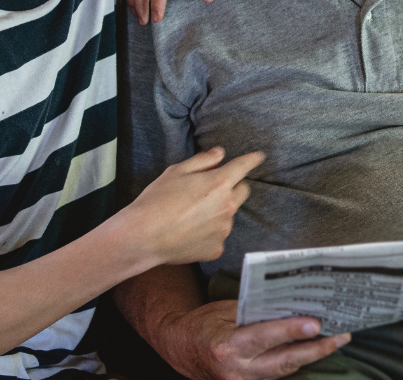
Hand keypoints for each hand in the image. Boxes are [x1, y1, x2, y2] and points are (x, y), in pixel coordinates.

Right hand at [115, 148, 264, 269]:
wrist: (143, 237)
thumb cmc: (156, 200)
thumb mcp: (176, 172)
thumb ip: (202, 160)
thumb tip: (220, 154)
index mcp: (219, 183)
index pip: (243, 167)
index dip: (252, 160)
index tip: (259, 157)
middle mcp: (227, 206)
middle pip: (243, 191)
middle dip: (233, 187)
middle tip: (211, 190)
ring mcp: (223, 229)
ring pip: (229, 215)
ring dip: (219, 211)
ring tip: (192, 215)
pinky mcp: (216, 248)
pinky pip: (218, 235)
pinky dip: (209, 232)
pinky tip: (189, 232)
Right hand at [160, 300, 350, 379]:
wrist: (180, 348)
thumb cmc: (204, 323)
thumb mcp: (226, 311)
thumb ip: (256, 312)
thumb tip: (291, 306)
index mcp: (228, 346)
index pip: (265, 337)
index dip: (291, 330)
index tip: (315, 324)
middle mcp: (237, 370)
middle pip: (284, 362)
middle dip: (316, 350)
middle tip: (342, 336)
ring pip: (285, 371)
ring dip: (312, 356)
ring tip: (337, 340)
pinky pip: (278, 375)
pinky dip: (297, 362)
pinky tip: (313, 350)